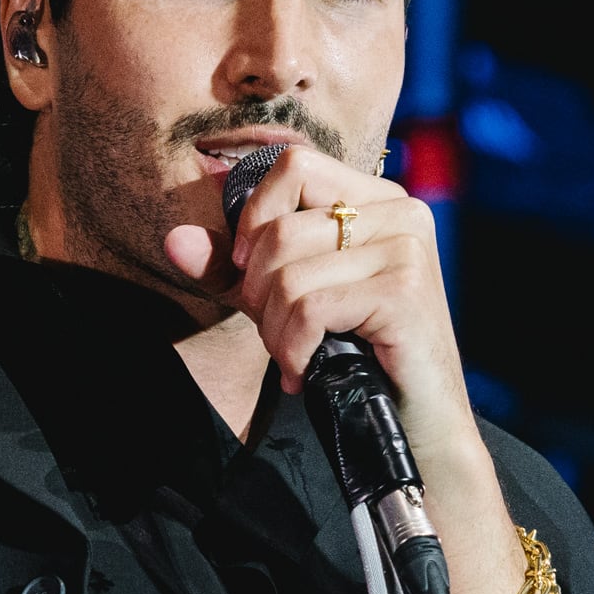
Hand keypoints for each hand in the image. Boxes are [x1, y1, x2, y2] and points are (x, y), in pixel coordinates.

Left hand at [163, 147, 484, 465]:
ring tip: (295, 358)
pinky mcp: (404, 290)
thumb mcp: (286, 302)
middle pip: (281, 228)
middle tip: (279, 335)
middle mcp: (400, 211)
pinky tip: (307, 372)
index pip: (293, 166)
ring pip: (289, 273)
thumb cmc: (356, 361)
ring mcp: (406, 247)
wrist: (419, 427)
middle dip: (259, 294)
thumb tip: (174, 241)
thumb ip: (233, 268)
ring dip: (275, 331)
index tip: (252, 273)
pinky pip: (309, 307)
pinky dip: (294, 349)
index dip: (254, 218)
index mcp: (377, 200)